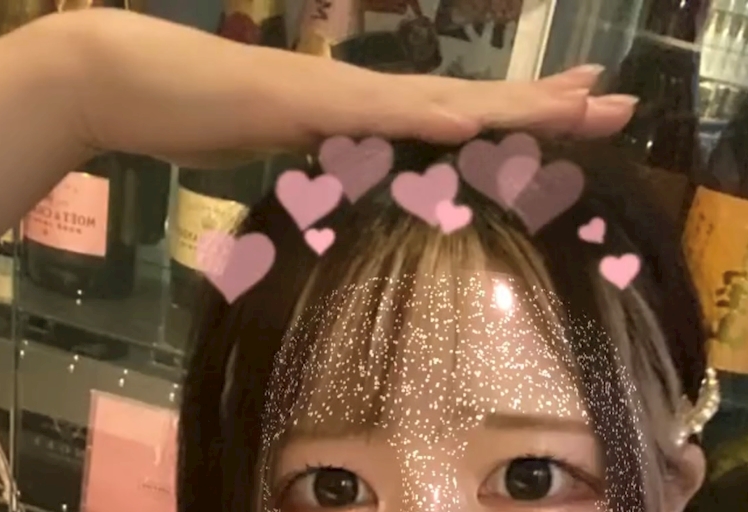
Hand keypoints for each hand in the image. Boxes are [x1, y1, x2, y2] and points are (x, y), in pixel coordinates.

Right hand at [66, 9, 635, 164]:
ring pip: (446, 102)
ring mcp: (342, 95)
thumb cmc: (198, 120)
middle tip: (618, 103)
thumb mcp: (280, 157)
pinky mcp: (308, 104)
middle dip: (549, 107)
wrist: (129, 83)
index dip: (521, 116)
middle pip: (474, 103)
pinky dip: (428, 121)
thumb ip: (326, 169)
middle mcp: (369, 95)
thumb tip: (357, 191)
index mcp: (367, 112)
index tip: (579, 113)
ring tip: (582, 107)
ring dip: (515, 109)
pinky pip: (379, 116)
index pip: (460, 116)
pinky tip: (477, 124)